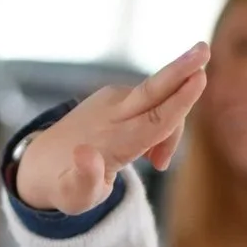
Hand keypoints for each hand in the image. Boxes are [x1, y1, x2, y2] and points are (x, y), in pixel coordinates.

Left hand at [17, 42, 210, 213]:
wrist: (42, 163)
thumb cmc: (66, 187)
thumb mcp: (74, 197)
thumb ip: (83, 180)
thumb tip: (85, 153)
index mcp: (111, 142)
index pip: (154, 120)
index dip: (180, 102)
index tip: (199, 77)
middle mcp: (112, 114)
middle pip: (154, 91)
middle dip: (181, 70)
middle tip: (204, 48)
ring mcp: (111, 99)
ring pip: (158, 101)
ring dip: (171, 125)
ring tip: (158, 163)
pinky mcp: (113, 95)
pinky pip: (149, 102)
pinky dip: (159, 120)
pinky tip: (148, 148)